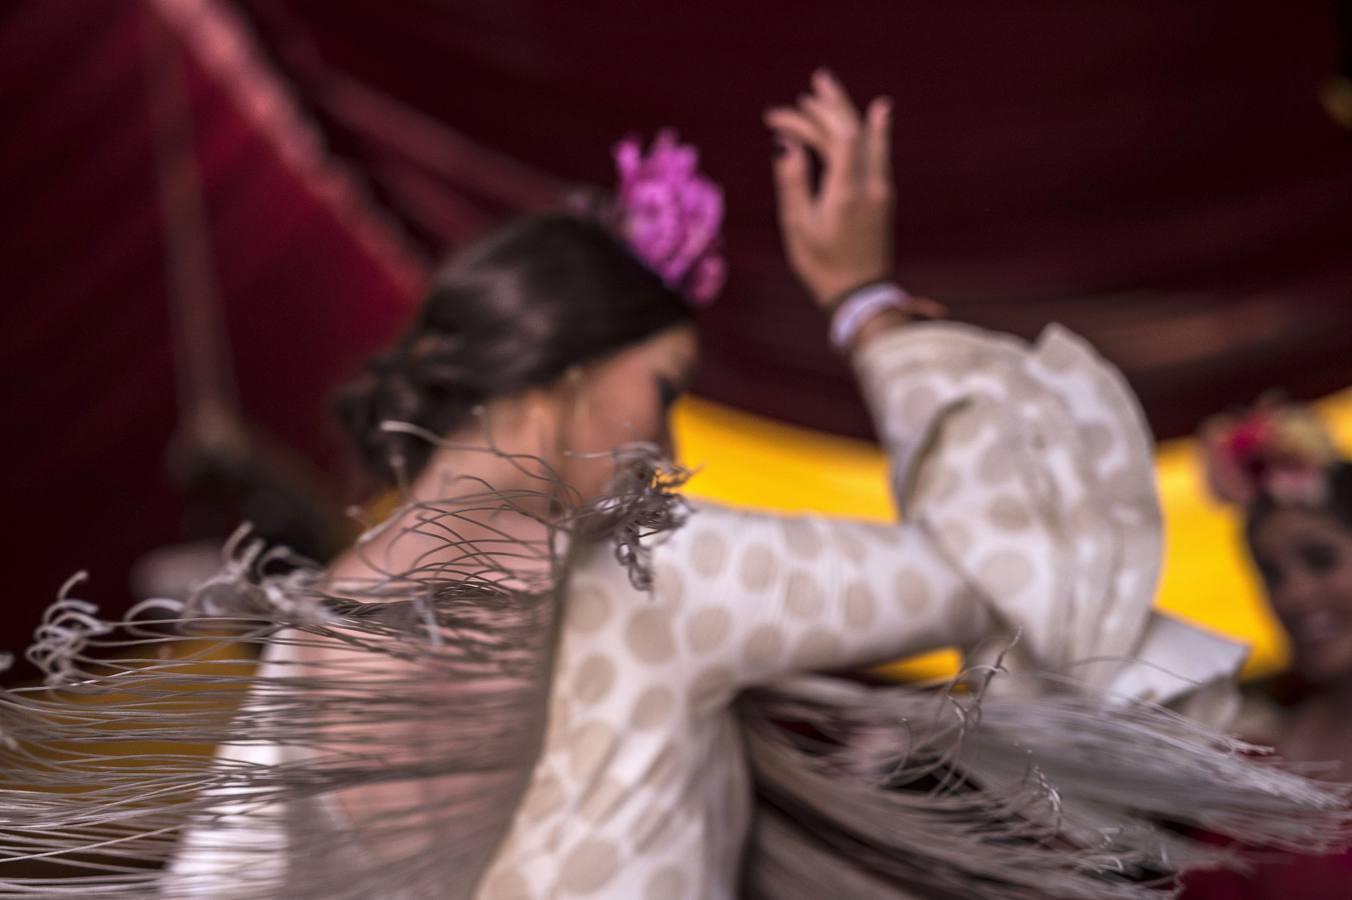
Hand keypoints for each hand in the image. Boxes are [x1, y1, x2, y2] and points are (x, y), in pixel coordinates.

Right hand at [764, 69, 895, 307]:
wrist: (861, 295)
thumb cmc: (823, 266)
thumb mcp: (799, 227)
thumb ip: (792, 181)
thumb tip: (784, 143)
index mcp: (847, 191)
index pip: (833, 136)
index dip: (807, 119)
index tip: (776, 118)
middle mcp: (870, 183)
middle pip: (853, 129)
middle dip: (831, 103)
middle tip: (813, 81)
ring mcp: (881, 188)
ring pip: (867, 138)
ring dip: (849, 110)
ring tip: (830, 89)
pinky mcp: (883, 196)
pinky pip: (878, 151)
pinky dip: (875, 129)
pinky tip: (879, 111)